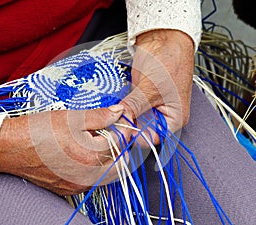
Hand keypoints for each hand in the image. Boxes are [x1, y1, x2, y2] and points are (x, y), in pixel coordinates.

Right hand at [0, 105, 131, 195]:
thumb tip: (119, 112)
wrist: (11, 148)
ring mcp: (79, 185)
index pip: (122, 142)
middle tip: (111, 132)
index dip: (125, 128)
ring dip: (110, 157)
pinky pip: (93, 180)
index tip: (123, 120)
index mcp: (91, 155)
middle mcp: (88, 176)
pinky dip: (96, 167)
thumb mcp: (72, 117)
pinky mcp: (70, 189)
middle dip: (121, 146)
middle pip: (121, 162)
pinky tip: (84, 153)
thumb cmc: (38, 130)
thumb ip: (101, 116)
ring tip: (96, 141)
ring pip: (109, 174)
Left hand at [120, 29, 194, 146]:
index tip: (119, 134)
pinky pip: (128, 108)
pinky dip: (120, 109)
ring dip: (122, 119)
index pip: (153, 139)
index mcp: (174, 119)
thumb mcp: (151, 89)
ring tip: (109, 118)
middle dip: (127, 129)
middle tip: (110, 127)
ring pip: (133, 120)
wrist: (163, 38)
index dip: (136, 138)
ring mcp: (150, 106)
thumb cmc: (169, 61)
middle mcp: (163, 116)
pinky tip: (110, 109)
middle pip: (142, 131)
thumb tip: (119, 122)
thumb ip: (134, 107)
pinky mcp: (139, 97)